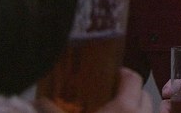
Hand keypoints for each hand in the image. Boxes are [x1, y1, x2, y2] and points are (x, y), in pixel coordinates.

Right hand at [35, 67, 152, 112]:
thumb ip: (50, 109)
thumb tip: (36, 101)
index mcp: (125, 109)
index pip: (132, 78)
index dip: (122, 73)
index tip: (110, 72)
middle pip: (144, 96)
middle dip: (131, 93)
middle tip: (110, 95)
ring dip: (135, 110)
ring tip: (115, 111)